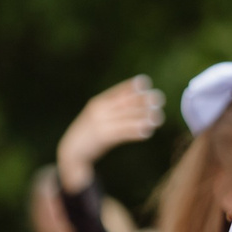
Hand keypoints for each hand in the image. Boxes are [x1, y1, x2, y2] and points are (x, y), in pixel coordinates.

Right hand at [55, 76, 162, 192]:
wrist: (71, 149)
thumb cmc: (90, 131)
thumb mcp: (99, 115)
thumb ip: (114, 108)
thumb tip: (139, 102)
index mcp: (98, 102)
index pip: (116, 92)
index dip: (130, 86)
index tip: (145, 82)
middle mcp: (98, 110)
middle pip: (123, 104)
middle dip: (141, 100)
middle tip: (159, 98)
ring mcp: (99, 123)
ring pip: (124, 119)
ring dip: (142, 118)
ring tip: (158, 118)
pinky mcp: (101, 138)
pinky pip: (121, 134)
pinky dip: (134, 133)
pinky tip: (147, 133)